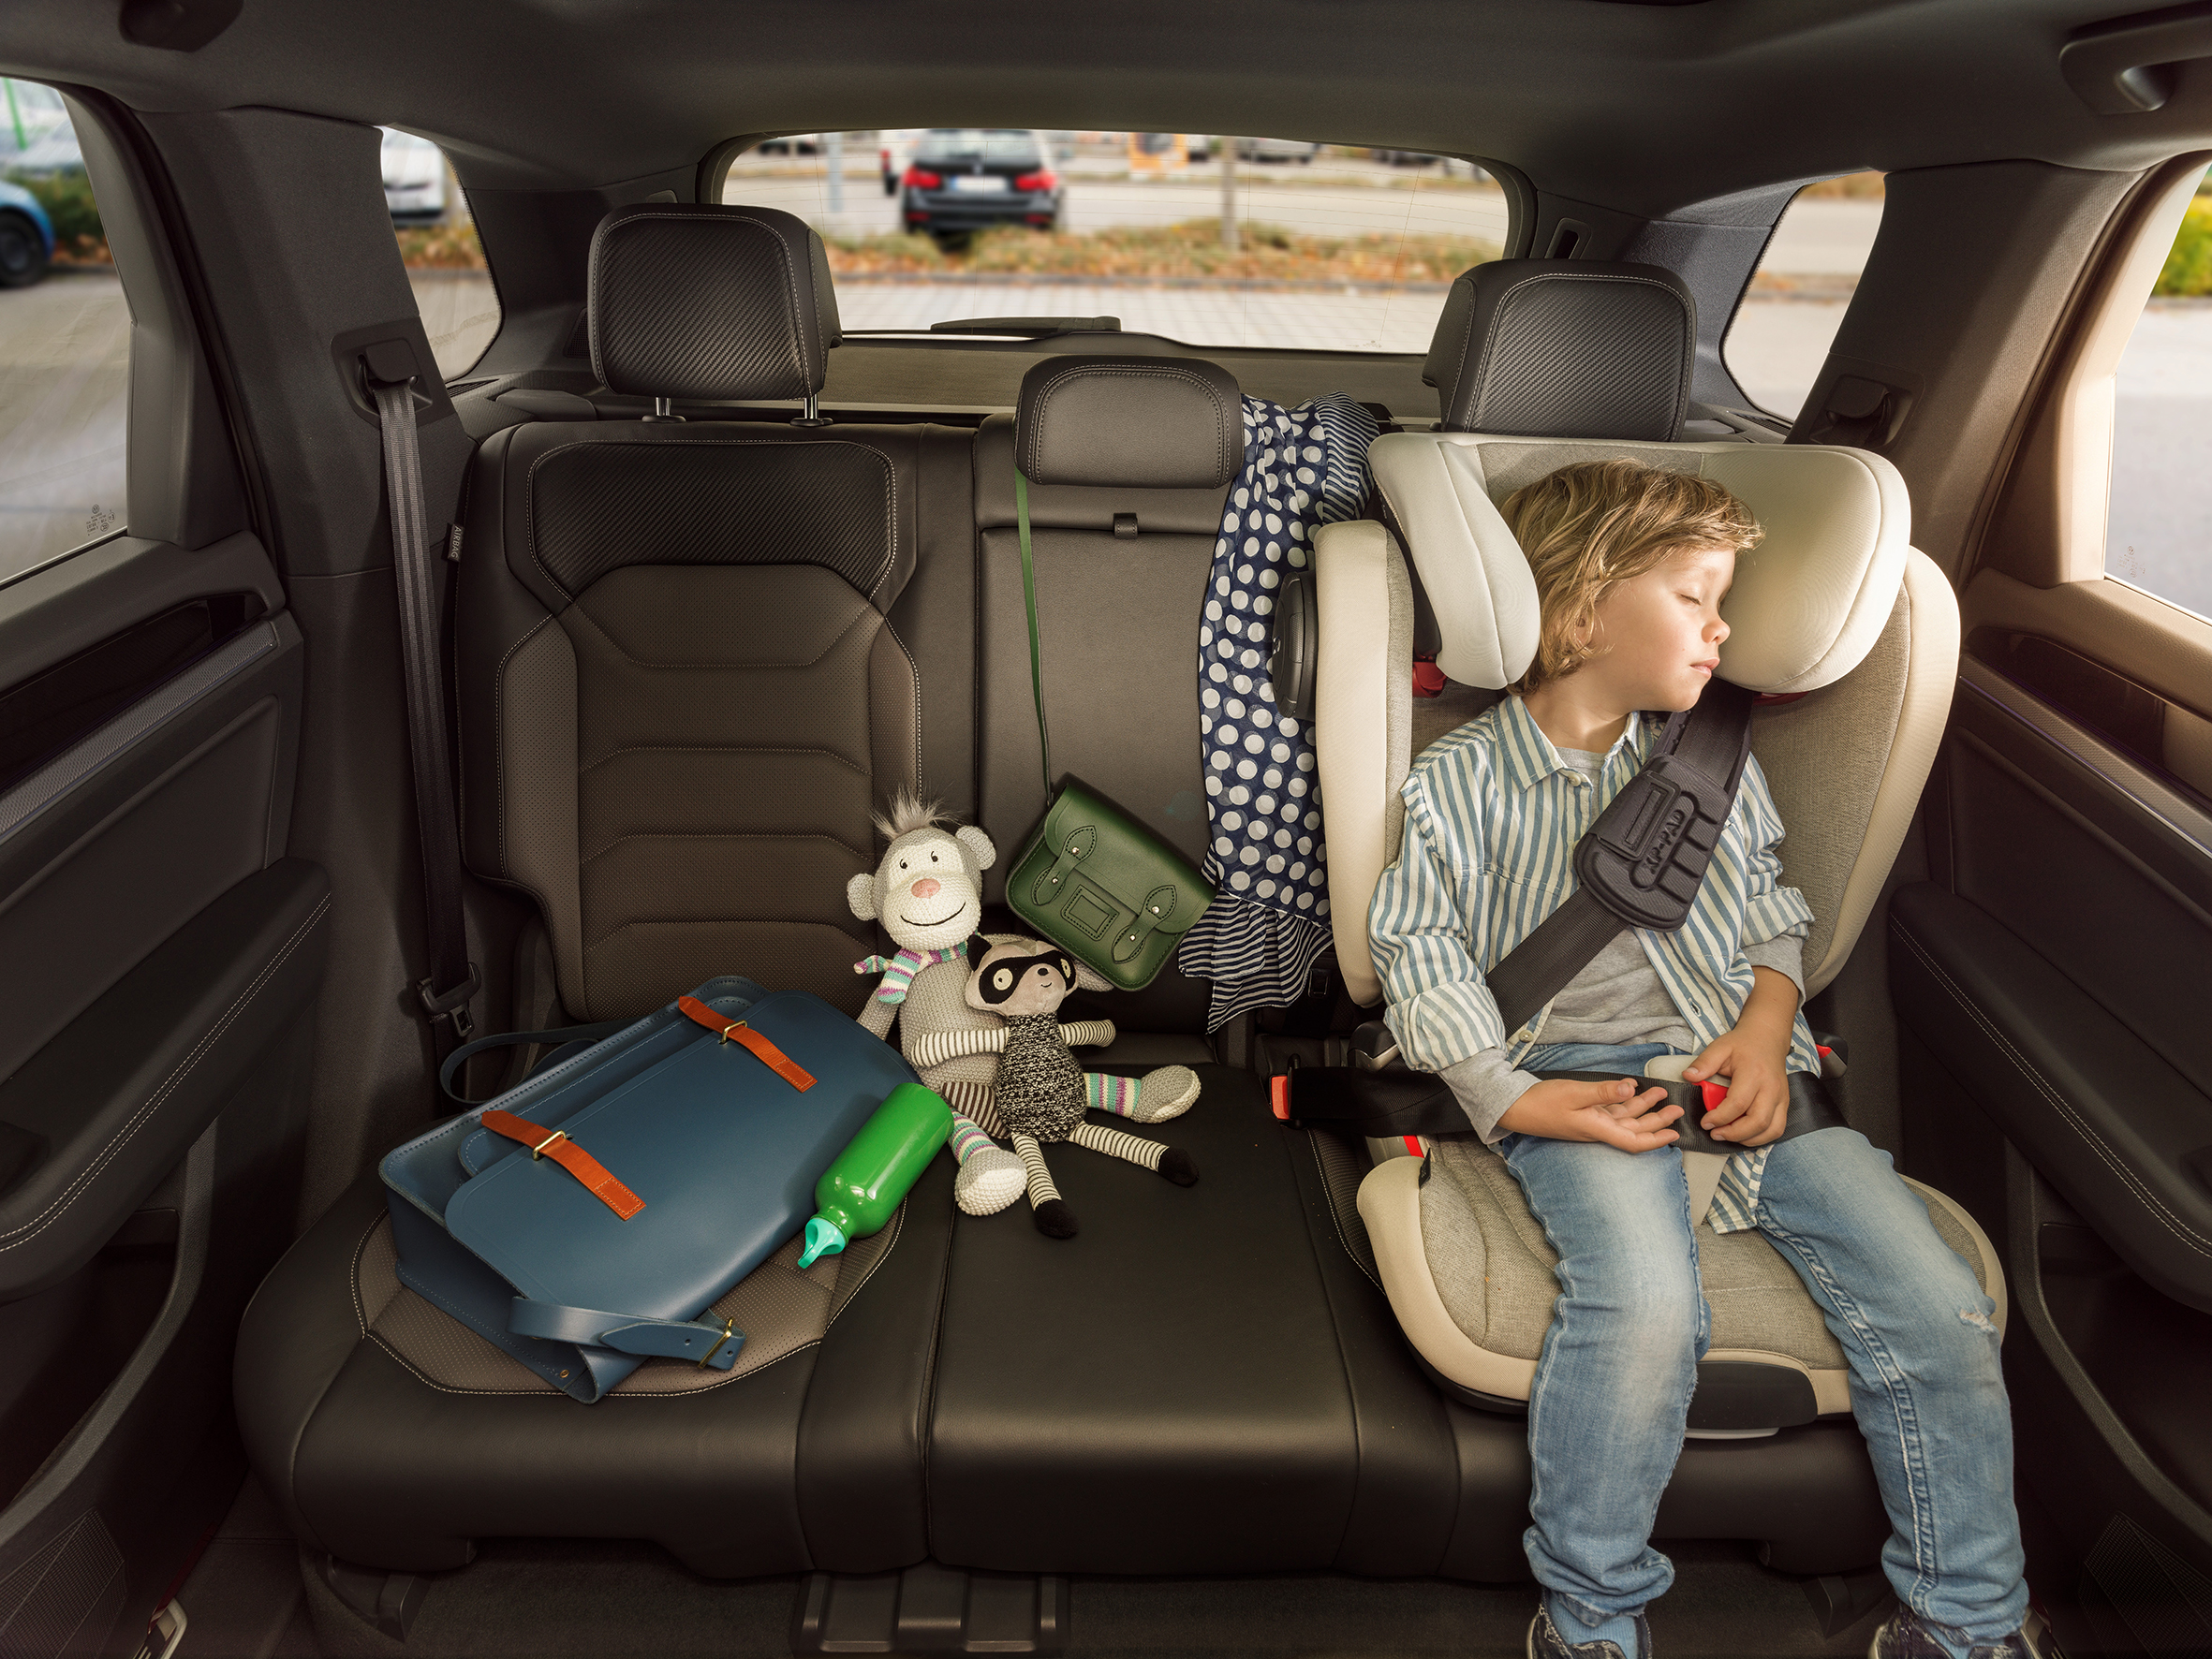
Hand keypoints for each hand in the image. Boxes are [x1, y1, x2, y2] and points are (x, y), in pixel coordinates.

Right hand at [1496, 1076, 1681, 1151]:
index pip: (1633, 1141)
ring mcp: (1591, 1121)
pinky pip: (1610, 1110)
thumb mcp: (1574, 1093)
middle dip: (1657, 1120)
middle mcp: (1597, 1128)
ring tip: (1659, 1093)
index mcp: (1597, 1129)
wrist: (1516, 1106)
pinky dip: (1623, 1099)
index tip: (1674, 1134)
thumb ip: (1603, 1092)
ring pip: (1624, 1117)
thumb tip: (1630, 1089)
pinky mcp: (1584, 1113)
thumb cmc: (1542, 1103)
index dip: (1656, 1140)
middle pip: (1634, 1129)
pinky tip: (1630, 1088)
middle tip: (1676, 1109)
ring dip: (1643, 1107)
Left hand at [1683, 1032, 1789, 1145]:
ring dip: (1748, 1139)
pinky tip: (1743, 1135)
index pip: (1738, 1103)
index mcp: (1754, 1073)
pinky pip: (1777, 1129)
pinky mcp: (1784, 1104)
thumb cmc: (1743, 1045)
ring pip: (1771, 1130)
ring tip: (1728, 1136)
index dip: (1720, 1117)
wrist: (1768, 1039)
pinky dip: (1761, 1138)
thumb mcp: (1720, 1047)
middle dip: (1734, 1133)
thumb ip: (1704, 1063)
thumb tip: (1688, 1076)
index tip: (1705, 1122)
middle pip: (1758, 1121)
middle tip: (1715, 1134)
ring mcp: (1781, 1098)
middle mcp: (1771, 1088)